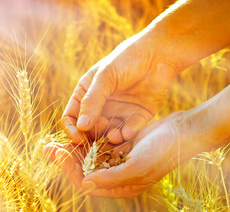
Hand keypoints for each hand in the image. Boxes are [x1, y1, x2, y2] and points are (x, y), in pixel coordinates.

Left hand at [45, 111, 184, 198]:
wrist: (182, 131)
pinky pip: (97, 147)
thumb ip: (111, 178)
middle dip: (66, 160)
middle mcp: (118, 178)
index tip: (57, 155)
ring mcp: (119, 162)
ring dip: (72, 151)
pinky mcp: (121, 148)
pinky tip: (73, 134)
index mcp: (121, 188)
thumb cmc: (163, 151)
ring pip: (88, 159)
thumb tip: (84, 184)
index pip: (88, 184)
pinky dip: (85, 142)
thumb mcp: (137, 167)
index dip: (70, 171)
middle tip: (47, 147)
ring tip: (53, 142)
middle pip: (84, 171)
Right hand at [62, 31, 178, 144]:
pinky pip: (130, 130)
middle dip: (93, 134)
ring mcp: (119, 112)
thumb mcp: (105, 78)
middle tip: (102, 129)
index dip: (72, 129)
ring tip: (115, 136)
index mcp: (86, 94)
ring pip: (109, 133)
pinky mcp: (137, 116)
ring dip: (111, 138)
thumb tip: (80, 126)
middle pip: (90, 129)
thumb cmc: (126, 60)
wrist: (158, 54)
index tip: (78, 138)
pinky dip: (127, 134)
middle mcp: (101, 105)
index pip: (72, 116)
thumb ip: (92, 101)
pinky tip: (128, 132)